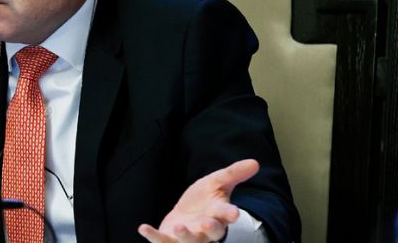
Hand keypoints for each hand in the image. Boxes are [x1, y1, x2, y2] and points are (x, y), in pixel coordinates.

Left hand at [138, 159, 258, 242]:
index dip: (229, 214)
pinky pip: (161, 240)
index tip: (234, 212)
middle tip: (206, 224)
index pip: (226, 215)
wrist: (187, 214)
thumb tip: (255, 162)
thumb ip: (234, 174)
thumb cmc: (205, 199)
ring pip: (189, 241)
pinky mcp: (170, 239)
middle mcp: (205, 230)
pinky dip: (152, 236)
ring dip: (184, 236)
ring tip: (178, 227)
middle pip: (211, 233)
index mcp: (218, 214)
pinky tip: (143, 227)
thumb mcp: (217, 182)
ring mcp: (188, 237)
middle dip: (209, 229)